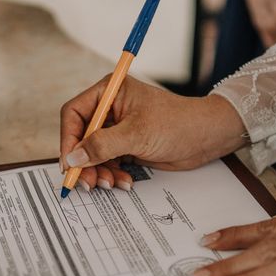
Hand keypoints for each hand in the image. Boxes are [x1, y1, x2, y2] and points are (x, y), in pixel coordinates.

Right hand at [59, 76, 246, 189]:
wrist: (206, 137)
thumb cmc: (178, 124)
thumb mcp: (137, 134)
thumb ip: (102, 145)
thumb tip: (73, 157)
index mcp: (109, 92)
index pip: (75, 114)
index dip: (68, 139)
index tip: (69, 163)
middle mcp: (110, 108)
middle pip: (81, 137)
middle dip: (84, 161)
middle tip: (87, 182)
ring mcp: (118, 128)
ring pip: (93, 154)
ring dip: (99, 172)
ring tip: (111, 183)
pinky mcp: (126, 146)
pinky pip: (108, 163)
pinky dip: (112, 174)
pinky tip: (124, 182)